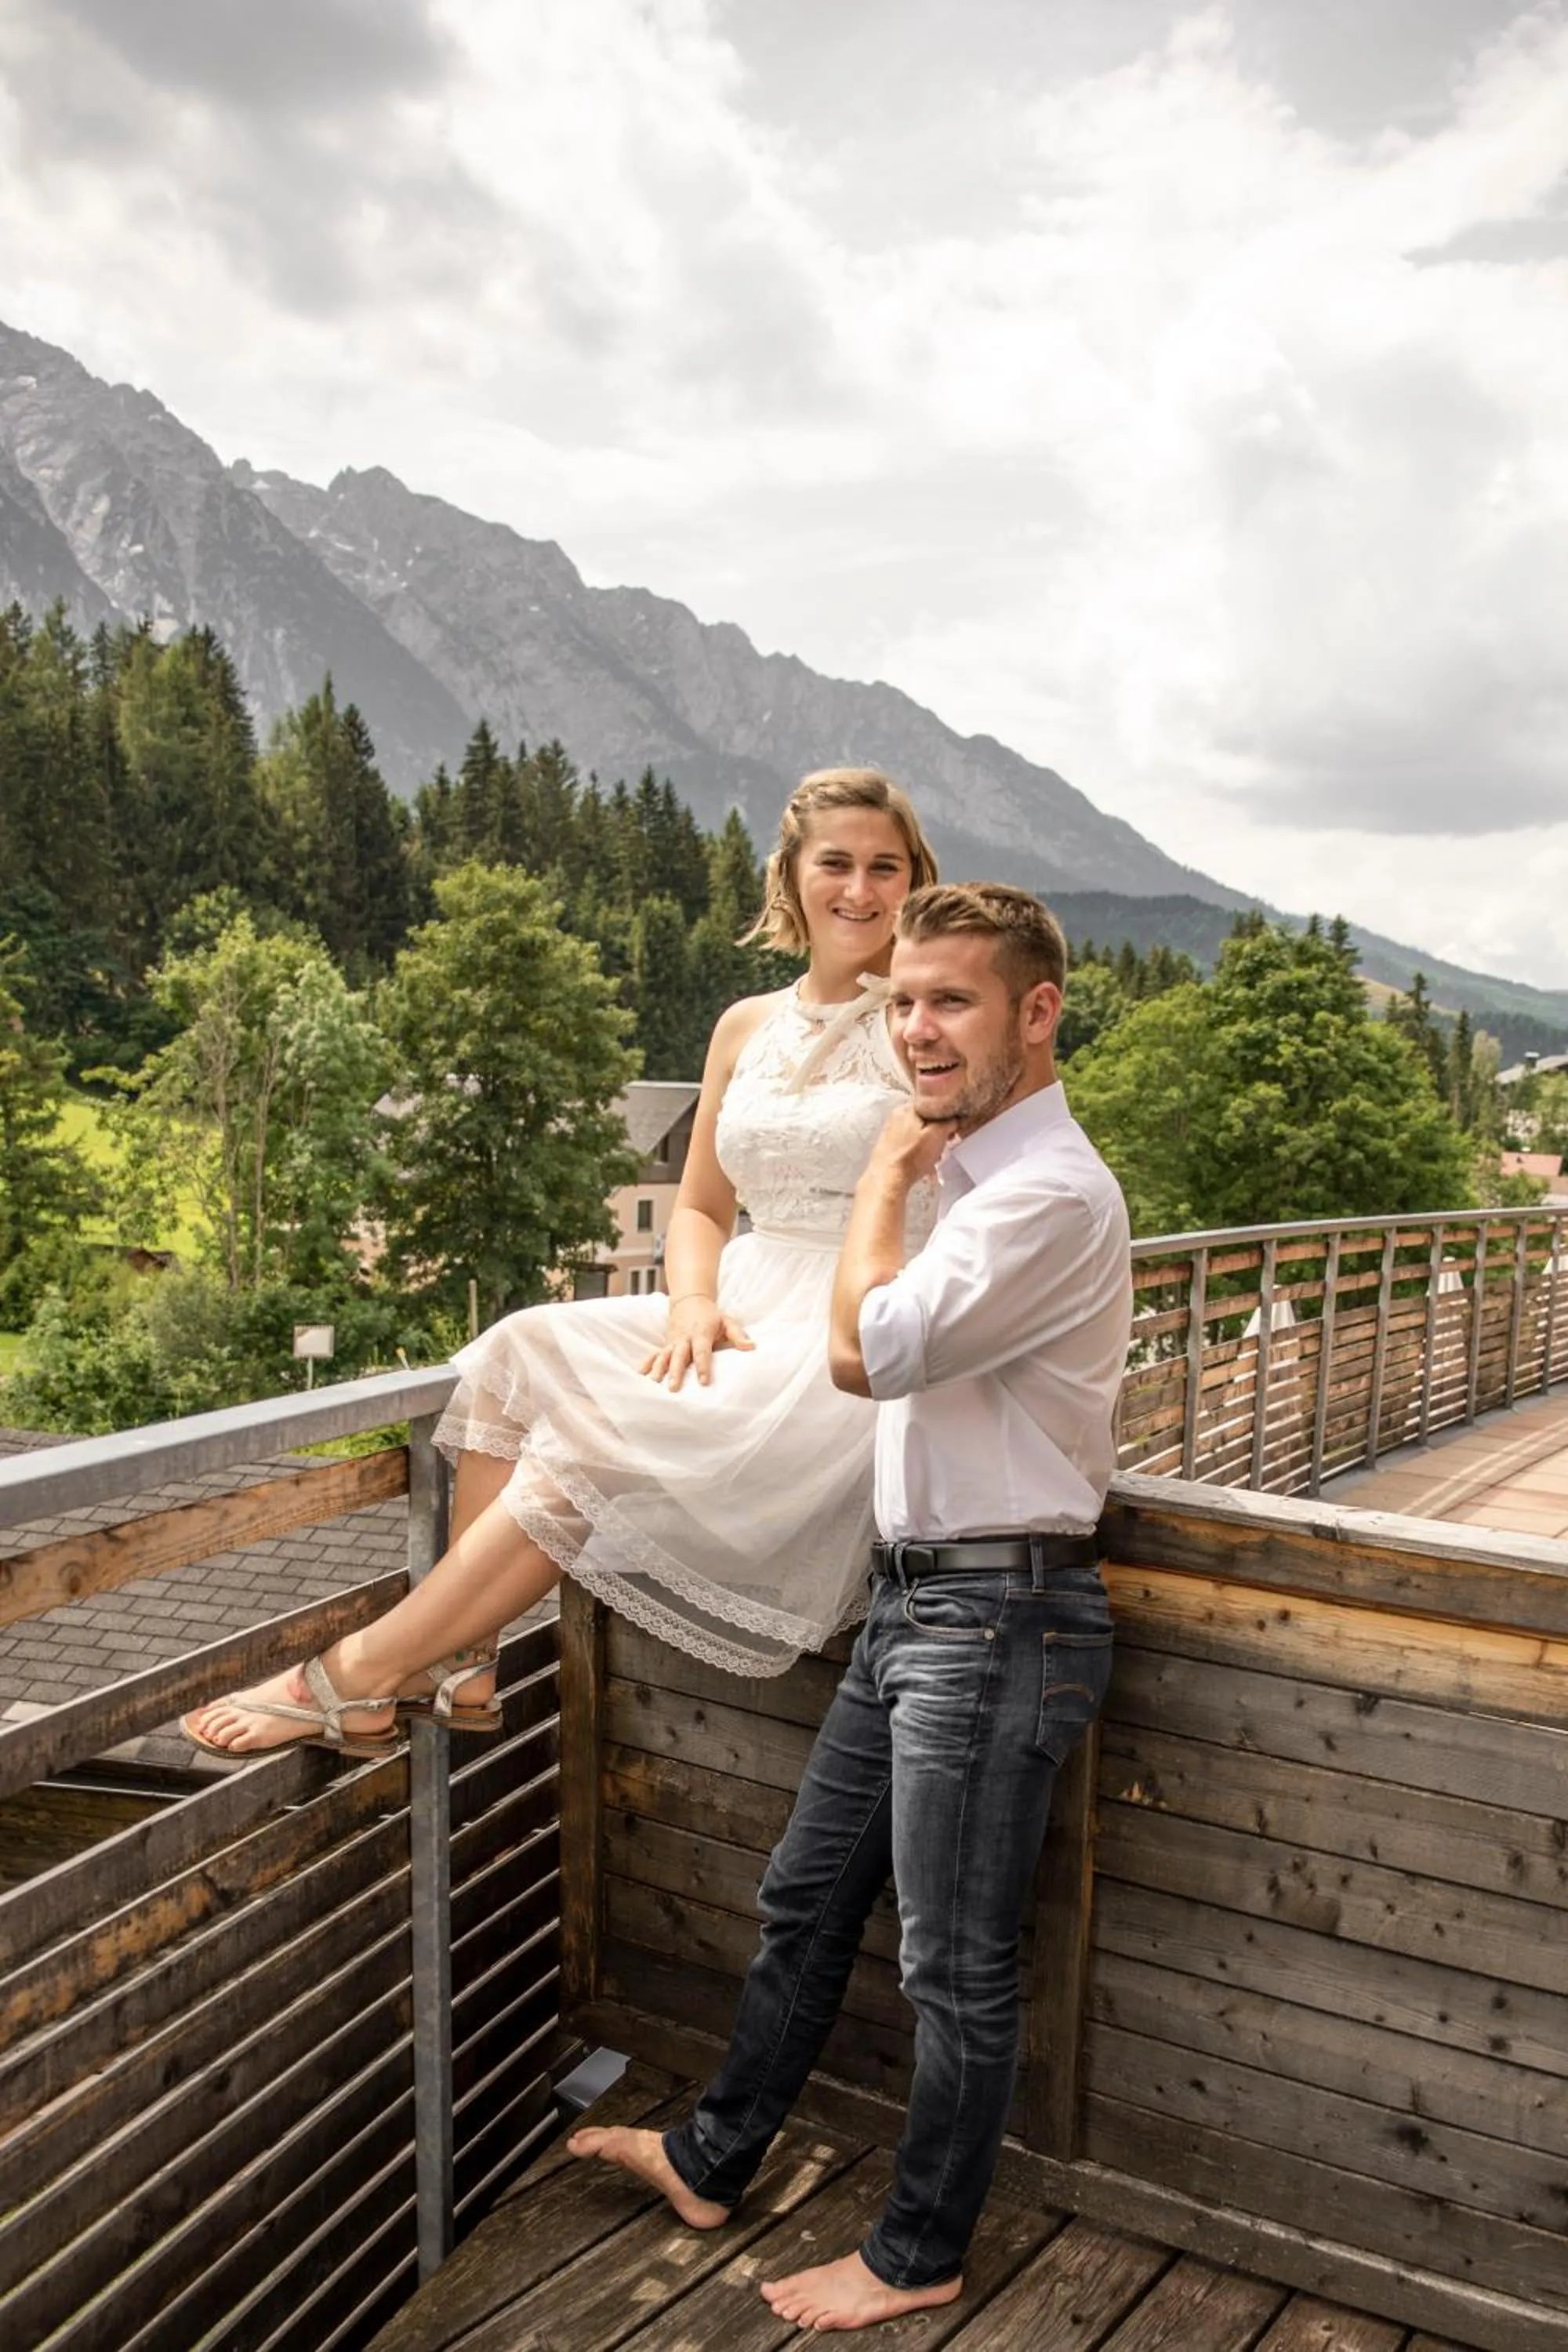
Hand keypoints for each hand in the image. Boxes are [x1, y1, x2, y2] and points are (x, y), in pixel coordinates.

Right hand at [639, 1295, 754, 1389]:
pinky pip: (655, 1353)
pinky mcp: (666, 1344)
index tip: (703, 1382)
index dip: (703, 1366)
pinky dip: (647, 1362)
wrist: (690, 1300)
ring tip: (654, 1382)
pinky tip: (640, 1373)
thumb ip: (738, 1335)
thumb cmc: (712, 1316)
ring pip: (665, 1355)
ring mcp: (673, 1341)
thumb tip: (751, 1347)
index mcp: (701, 1333)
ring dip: (659, 1368)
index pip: (702, 1352)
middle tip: (673, 1387)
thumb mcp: (727, 1321)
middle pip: (680, 1356)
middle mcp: (684, 1338)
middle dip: (676, 1371)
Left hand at [868, 1101, 955, 1184]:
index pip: (933, 1105)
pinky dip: (917, 1151)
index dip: (946, 1119)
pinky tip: (921, 1164)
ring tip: (932, 1160)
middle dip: (936, 1134)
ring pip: (917, 1132)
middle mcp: (896, 1115)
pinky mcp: (887, 1143)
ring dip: (927, 1145)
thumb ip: (948, 1121)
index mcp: (908, 1108)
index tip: (951, 1133)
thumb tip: (953, 1118)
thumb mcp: (938, 1135)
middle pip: (925, 1120)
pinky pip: (908, 1143)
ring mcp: (890, 1129)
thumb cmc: (912, 1157)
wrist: (887, 1178)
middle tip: (942, 1148)